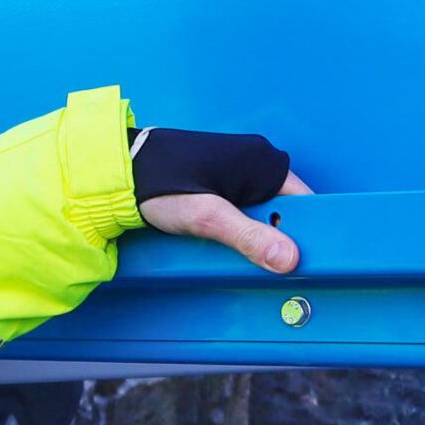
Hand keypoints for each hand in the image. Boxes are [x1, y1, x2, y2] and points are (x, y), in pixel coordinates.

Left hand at [128, 124, 310, 274]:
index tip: (303, 258)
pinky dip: (233, 228)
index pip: (304, 201)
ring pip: (258, 214)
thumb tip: (287, 259)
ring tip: (237, 252)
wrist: (119, 173)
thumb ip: (248, 238)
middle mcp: (253, 161)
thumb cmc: (158, 183)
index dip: (305, 231)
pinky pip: (238, 211)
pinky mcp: (216, 184)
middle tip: (267, 263)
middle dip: (273, 236)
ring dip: (250, 235)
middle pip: (280, 210)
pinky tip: (221, 242)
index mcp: (262, 160)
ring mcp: (234, 172)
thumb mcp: (207, 217)